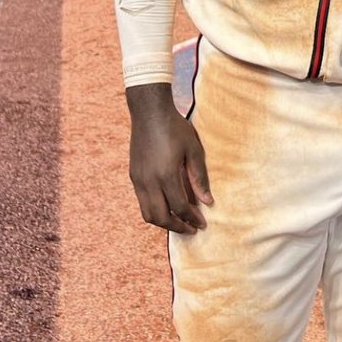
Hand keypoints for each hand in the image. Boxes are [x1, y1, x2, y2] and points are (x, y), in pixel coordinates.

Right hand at [126, 84, 212, 233]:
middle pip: (160, 217)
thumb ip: (199, 178)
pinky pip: (142, 202)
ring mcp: (138, 179)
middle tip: (192, 229)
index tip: (202, 224)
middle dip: (177, 227)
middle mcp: (149, 181)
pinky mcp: (133, 176)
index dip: (192, 219)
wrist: (150, 112)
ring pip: (147, 214)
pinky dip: (155, 210)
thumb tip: (208, 202)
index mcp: (166, 175)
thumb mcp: (194, 150)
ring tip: (179, 222)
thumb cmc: (175, 128)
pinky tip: (167, 206)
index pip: (180, 207)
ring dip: (163, 222)